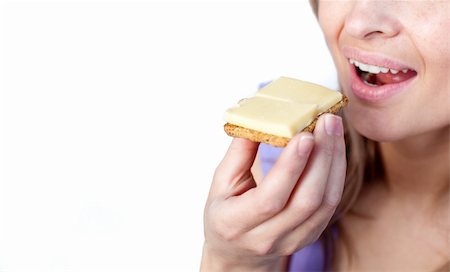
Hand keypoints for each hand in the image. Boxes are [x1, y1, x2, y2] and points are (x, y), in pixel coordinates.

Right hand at [201, 114, 345, 270]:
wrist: (237, 252)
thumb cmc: (225, 212)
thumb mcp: (221, 183)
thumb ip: (239, 153)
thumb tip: (260, 118)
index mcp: (235, 223)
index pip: (270, 198)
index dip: (290, 167)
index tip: (305, 135)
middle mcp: (266, 238)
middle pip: (306, 200)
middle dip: (321, 156)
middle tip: (327, 121)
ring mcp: (292, 241)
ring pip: (325, 202)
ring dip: (334, 161)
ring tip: (334, 129)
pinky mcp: (310, 236)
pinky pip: (331, 205)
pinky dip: (336, 173)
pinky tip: (334, 149)